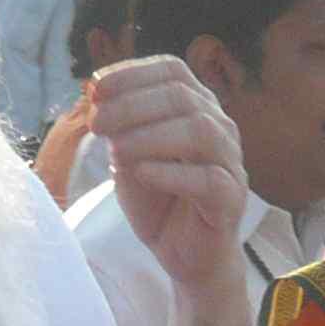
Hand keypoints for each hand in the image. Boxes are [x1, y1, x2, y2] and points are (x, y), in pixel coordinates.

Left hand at [87, 57, 252, 301]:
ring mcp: (229, 162)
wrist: (184, 254)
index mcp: (196, 107)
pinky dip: (170, 173)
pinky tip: (140, 173)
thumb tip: (93, 93)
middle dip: (132, 105)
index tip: (95, 88)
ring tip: (115, 151)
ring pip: (200, 131)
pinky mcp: (231, 199)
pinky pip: (208, 180)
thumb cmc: (158, 200)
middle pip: (182, 97)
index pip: (172, 71)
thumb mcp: (127, 155)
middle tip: (96, 123)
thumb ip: (117, 126)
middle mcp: (219, 127)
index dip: (132, 73)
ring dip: (150, 136)